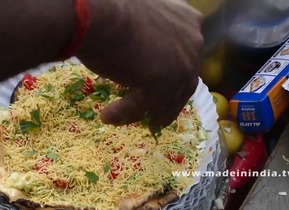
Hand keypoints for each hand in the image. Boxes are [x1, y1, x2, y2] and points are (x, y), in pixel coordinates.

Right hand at [76, 0, 203, 128]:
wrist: (95, 12)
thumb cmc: (111, 7)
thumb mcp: (144, 13)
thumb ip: (155, 29)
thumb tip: (145, 46)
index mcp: (189, 21)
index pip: (187, 55)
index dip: (175, 74)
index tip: (163, 85)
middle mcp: (192, 43)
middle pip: (184, 82)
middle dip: (167, 99)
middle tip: (153, 110)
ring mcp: (180, 66)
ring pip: (166, 100)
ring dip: (148, 112)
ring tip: (129, 119)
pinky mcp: (161, 86)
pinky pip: (142, 107)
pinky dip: (124, 113)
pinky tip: (108, 116)